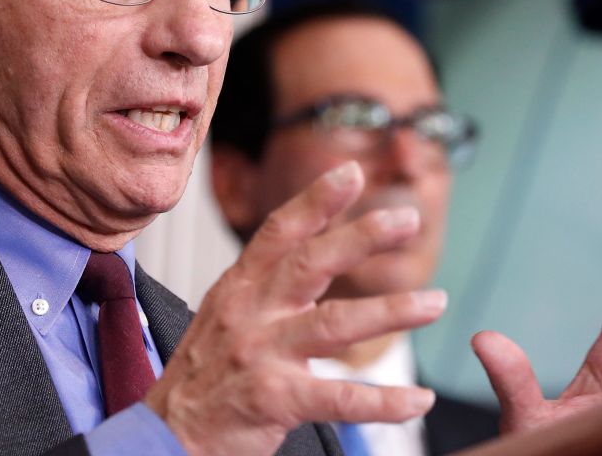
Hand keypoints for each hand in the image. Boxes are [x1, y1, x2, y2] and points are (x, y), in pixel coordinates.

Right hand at [145, 161, 446, 455]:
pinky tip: (418, 399)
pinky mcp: (273, 399)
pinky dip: (384, 401)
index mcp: (239, 288)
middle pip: (311, 263)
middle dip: (363, 236)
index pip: (279, 232)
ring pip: (335, 324)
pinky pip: (339, 398)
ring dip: (391, 311)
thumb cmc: (203, 377)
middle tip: (407, 218)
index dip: (315, 200)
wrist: (166, 436)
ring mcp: (260, 354)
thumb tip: (311, 252)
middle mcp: (250, 312)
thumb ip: (263, 286)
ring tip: (435, 303)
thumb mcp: (224, 315)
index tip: (352, 172)